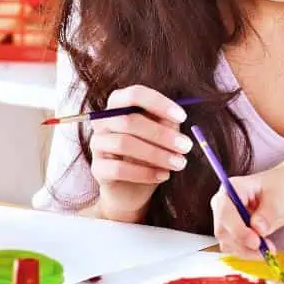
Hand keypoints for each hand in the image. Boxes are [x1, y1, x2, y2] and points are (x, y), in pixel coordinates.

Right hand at [89, 85, 191, 221]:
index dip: (158, 103)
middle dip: (162, 134)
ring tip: (178, 163)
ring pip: (124, 144)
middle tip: (186, 146)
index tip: (182, 117)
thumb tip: (174, 119)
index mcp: (119, 105)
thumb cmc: (149, 154)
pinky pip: (119, 169)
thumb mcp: (162, 136)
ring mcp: (97, 144)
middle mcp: (103, 121)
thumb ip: (166, 124)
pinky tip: (163, 175)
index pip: (134, 94)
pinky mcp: (97, 168)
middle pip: (129, 121)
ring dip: (156, 154)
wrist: (132, 189)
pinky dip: (145, 173)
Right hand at [210, 165, 283, 258]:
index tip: (256, 242)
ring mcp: (224, 218)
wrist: (282, 193)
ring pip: (227, 242)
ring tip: (268, 247)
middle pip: (223, 230)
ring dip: (247, 250)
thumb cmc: (280, 190)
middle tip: (266, 249)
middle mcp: (223, 203)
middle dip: (244, 244)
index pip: (226, 212)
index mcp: (233, 187)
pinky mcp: (229, 231)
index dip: (238, 230)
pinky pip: (233, 247)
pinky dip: (247, 251)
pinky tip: (262, 248)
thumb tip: (258, 228)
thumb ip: (268, 213)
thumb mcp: (279, 199)